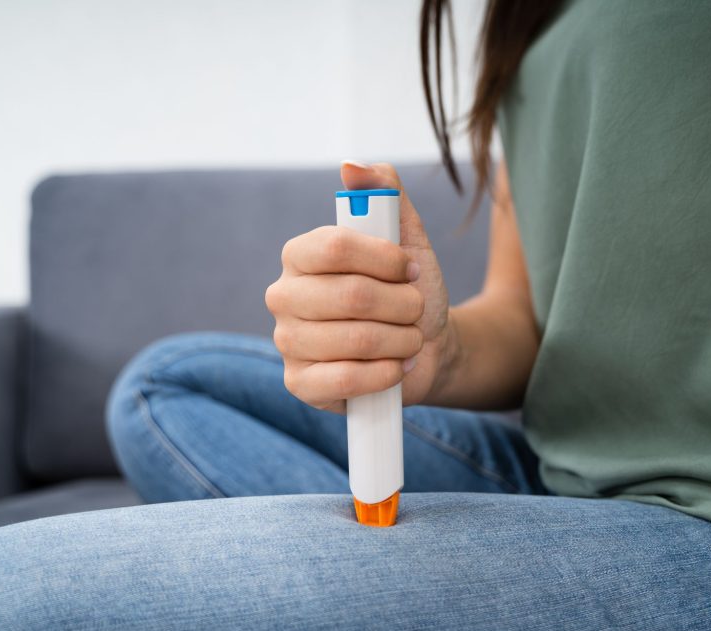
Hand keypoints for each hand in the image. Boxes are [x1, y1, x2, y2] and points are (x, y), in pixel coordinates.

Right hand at [264, 161, 451, 413]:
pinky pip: (343, 380)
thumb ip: (384, 193)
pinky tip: (396, 367)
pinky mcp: (299, 383)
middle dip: (402, 305)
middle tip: (416, 309)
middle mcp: (284, 295)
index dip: (384, 259)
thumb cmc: (408, 289)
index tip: (412, 269)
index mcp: (301, 254)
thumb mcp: (406, 235)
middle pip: (351, 296)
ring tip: (411, 338)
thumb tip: (352, 167)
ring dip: (401, 340)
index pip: (335, 246)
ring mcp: (287, 342)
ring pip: (355, 340)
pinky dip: (384, 374)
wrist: (426, 348)